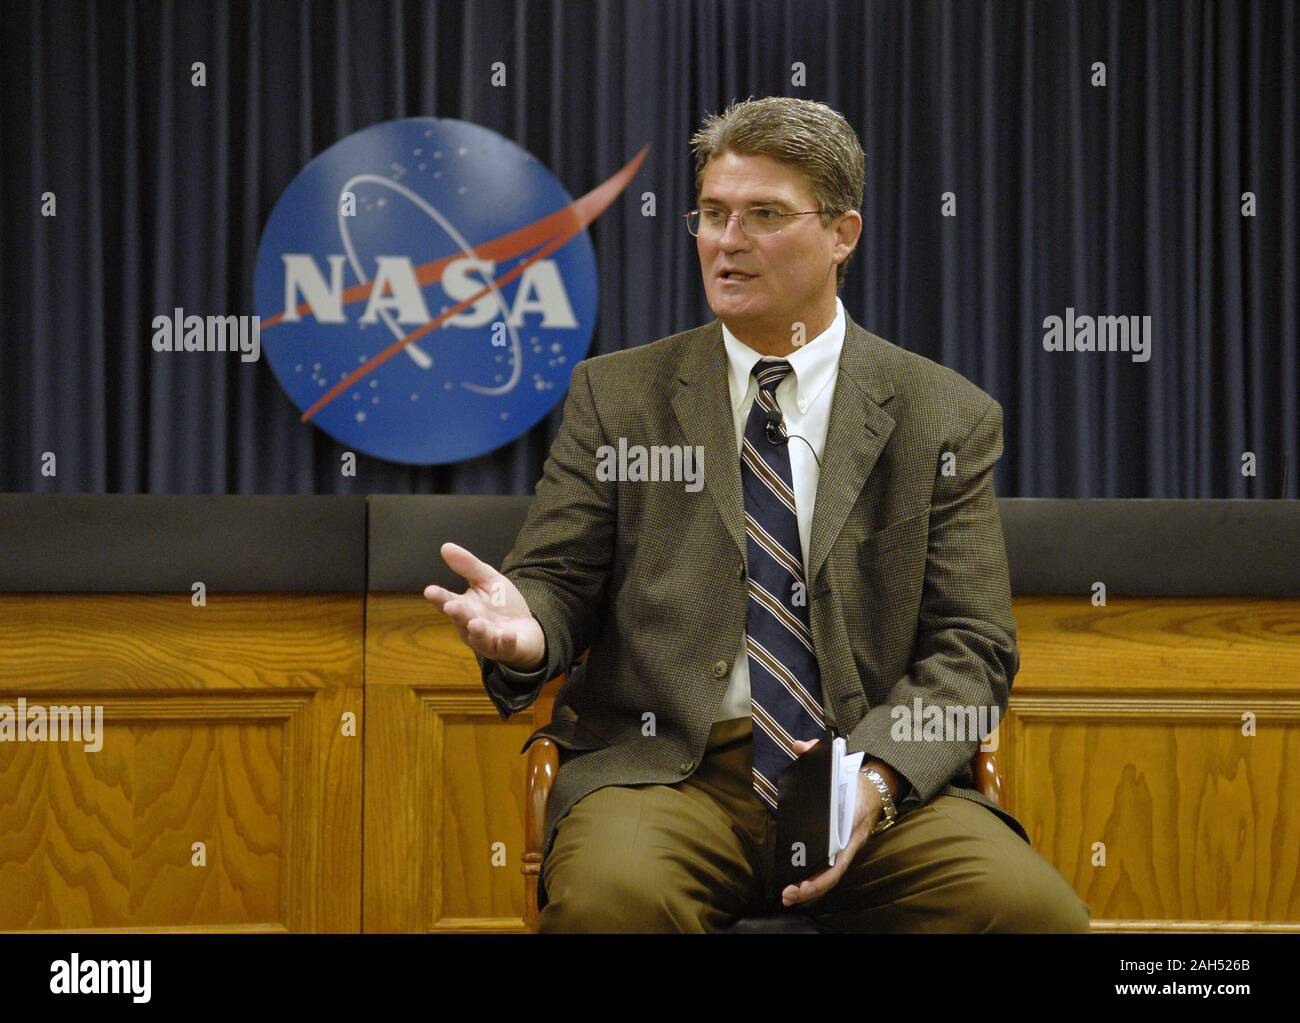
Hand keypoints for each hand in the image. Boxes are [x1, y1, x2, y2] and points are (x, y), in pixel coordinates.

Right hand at [423, 542, 545, 671]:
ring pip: (480, 638)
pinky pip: (506, 647)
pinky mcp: (508, 648)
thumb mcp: (488, 580)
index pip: (448, 602)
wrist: (526, 629)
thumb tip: (445, 546)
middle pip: (462, 620)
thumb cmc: (501, 605)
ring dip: (478, 631)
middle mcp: (471, 627)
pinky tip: (508, 634)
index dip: (439, 597)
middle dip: (457, 613)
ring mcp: (489, 640)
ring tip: (475, 622)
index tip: (430, 590)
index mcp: (464, 609)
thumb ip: (468, 566)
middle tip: (451, 605)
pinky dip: (506, 641)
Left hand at [780, 738, 883, 907]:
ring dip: (811, 889)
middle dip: (810, 889)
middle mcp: (851, 843)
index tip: (802, 882)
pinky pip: (830, 870)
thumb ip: (817, 754)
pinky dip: (816, 880)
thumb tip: (799, 745)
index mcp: (851, 827)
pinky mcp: (843, 849)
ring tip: (788, 895)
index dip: (821, 876)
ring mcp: (848, 849)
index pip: (838, 860)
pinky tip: (799, 885)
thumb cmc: (855, 779)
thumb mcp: (840, 764)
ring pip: (831, 877)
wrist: (877, 787)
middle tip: (787, 895)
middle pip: (833, 876)